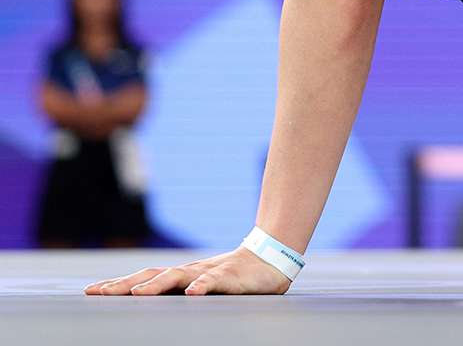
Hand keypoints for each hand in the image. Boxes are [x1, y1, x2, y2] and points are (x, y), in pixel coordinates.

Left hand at [83, 246, 291, 295]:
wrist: (270, 259)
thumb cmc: (233, 278)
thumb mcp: (202, 287)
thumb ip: (181, 292)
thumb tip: (150, 304)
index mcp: (181, 276)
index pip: (143, 278)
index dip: (118, 284)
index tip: (91, 291)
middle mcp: (190, 272)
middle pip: (152, 275)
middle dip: (124, 284)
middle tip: (99, 293)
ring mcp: (209, 273)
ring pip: (179, 276)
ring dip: (157, 285)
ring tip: (138, 293)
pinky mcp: (231, 277)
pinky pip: (215, 281)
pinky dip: (203, 286)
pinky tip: (193, 293)